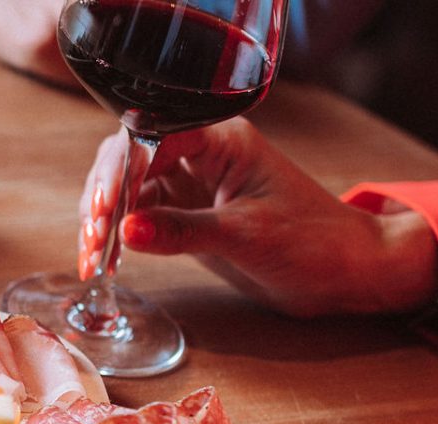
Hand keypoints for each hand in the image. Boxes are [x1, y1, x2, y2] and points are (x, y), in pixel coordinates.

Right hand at [84, 118, 437, 317]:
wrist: (345, 272)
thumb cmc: (313, 242)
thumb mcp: (246, 236)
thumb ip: (183, 231)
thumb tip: (126, 232)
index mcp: (220, 139)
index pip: (151, 138)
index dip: (120, 171)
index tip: (106, 212)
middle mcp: (200, 153)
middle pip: (128, 158)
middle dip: (103, 197)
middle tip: (93, 240)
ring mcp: (192, 183)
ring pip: (128, 188)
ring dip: (104, 220)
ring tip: (92, 256)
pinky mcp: (188, 212)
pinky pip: (140, 215)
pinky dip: (118, 236)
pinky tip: (106, 259)